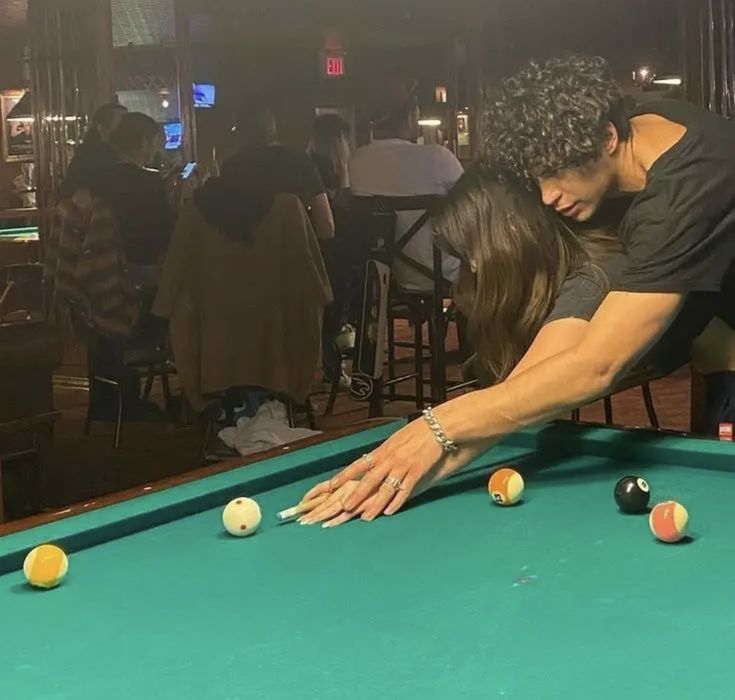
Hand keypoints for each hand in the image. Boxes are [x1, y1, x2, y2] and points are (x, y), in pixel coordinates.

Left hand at [298, 414, 485, 524]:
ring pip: (384, 488)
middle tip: (342, 508)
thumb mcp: (398, 439)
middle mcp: (390, 458)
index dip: (344, 476)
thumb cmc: (420, 431)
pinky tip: (389, 512)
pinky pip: (404, 489)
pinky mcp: (417, 471)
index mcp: (383, 450)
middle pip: (368, 480)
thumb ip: (386, 452)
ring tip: (363, 516)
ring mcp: (403, 466)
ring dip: (373, 504)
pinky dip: (396, 502)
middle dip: (354, 495)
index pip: (358, 464)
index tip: (330, 485)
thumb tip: (374, 461)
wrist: (441, 426)